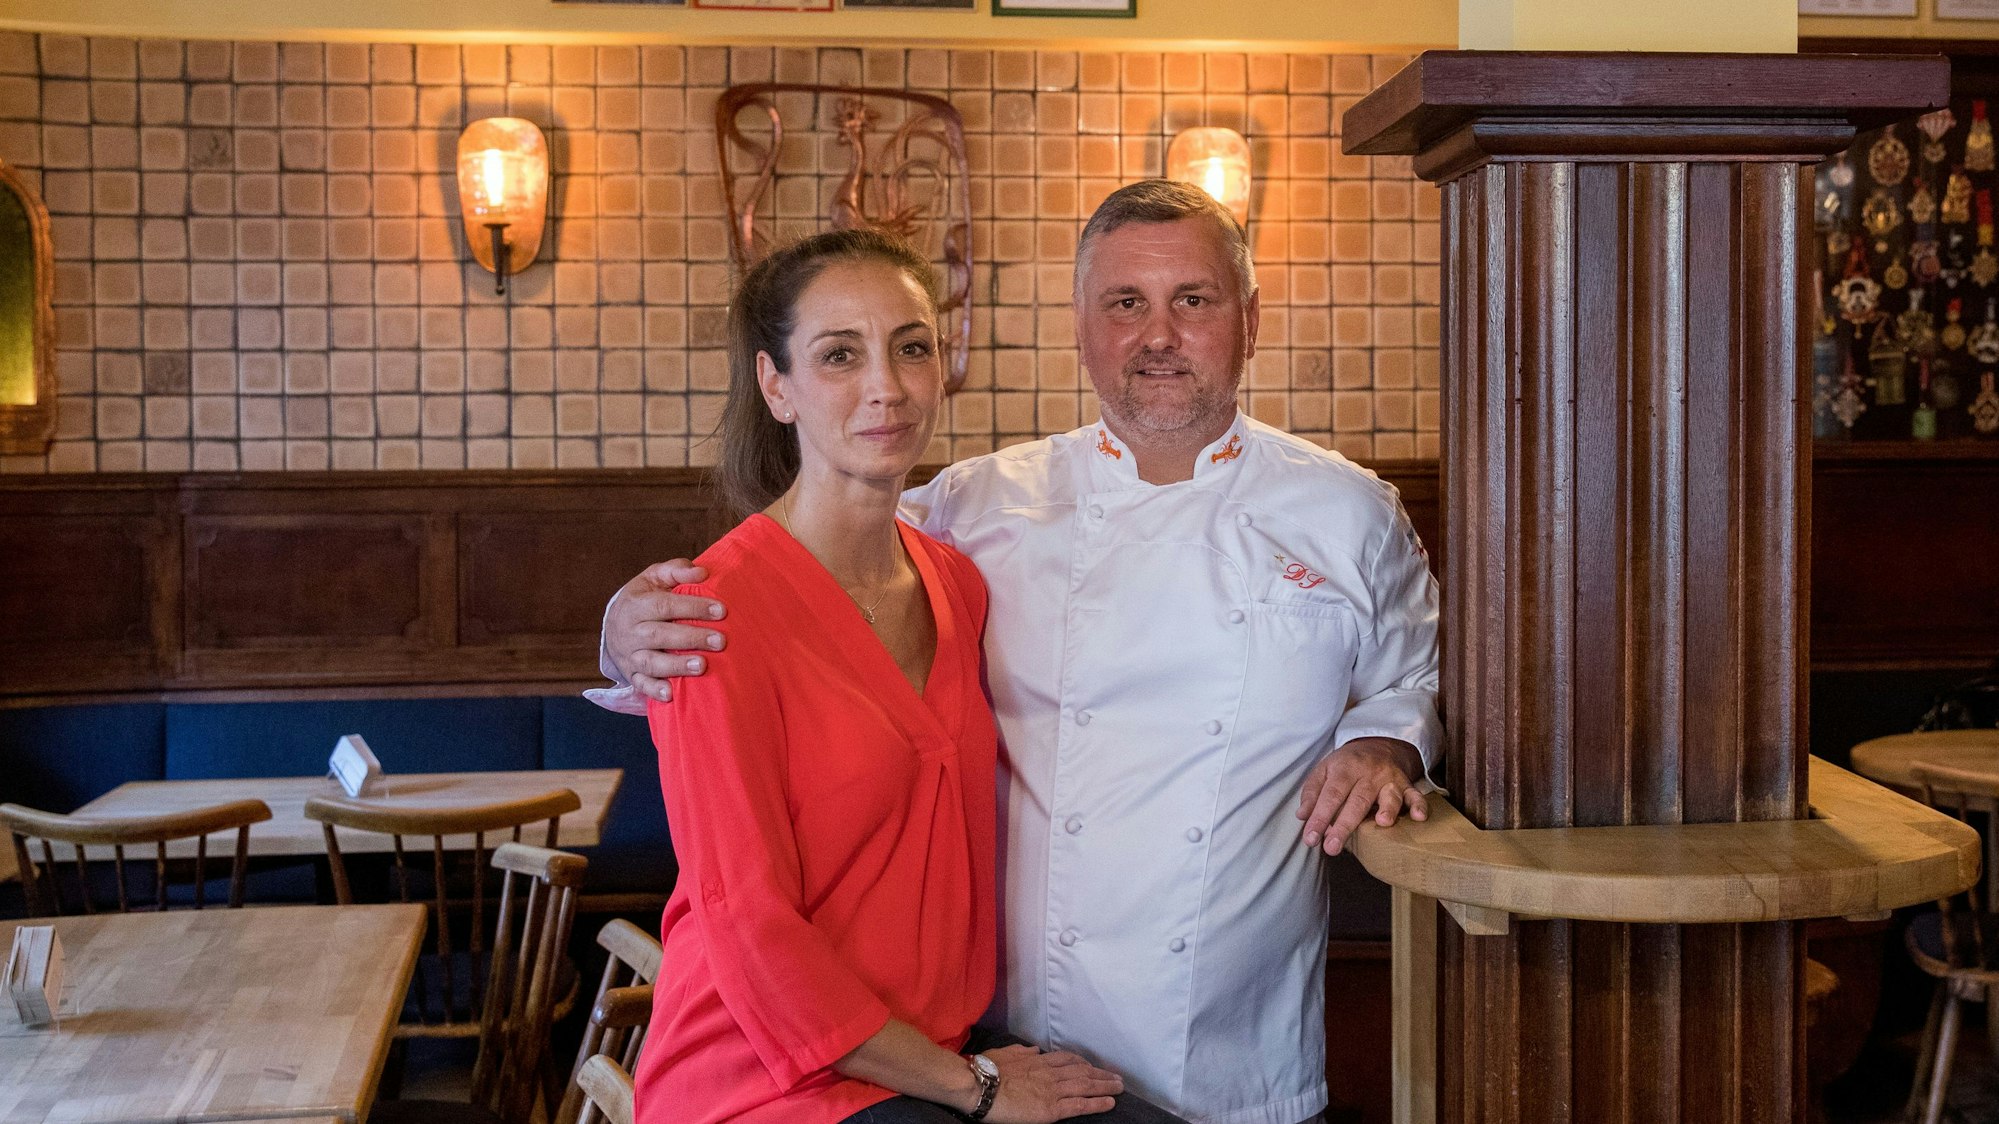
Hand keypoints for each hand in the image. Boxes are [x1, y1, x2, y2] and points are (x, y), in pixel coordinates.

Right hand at [606, 560, 724, 702]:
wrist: (614, 624)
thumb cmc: (644, 597)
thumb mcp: (654, 577)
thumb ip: (677, 570)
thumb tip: (702, 573)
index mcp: (636, 604)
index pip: (665, 605)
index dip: (693, 607)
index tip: (721, 611)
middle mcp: (631, 631)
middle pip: (660, 635)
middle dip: (691, 638)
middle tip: (720, 641)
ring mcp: (630, 655)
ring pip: (651, 663)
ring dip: (676, 666)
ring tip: (701, 666)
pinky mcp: (632, 675)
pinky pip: (642, 685)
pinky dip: (655, 691)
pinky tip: (671, 694)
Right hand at [981, 1044, 1122, 1123]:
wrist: (978, 1084)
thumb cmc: (985, 1069)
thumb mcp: (1004, 1053)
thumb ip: (1021, 1051)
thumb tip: (1033, 1049)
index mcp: (1037, 1060)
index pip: (1067, 1059)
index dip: (1083, 1063)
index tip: (1092, 1066)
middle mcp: (1049, 1073)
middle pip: (1082, 1071)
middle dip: (1101, 1074)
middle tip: (1117, 1077)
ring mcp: (1052, 1090)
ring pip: (1086, 1086)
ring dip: (1105, 1086)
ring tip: (1120, 1087)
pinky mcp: (1051, 1109)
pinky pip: (1079, 1105)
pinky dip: (1097, 1103)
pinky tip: (1110, 1103)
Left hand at [1295, 737, 1426, 856]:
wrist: (1378, 745)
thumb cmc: (1346, 765)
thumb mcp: (1324, 770)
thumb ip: (1312, 792)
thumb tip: (1302, 816)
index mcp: (1344, 769)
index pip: (1330, 795)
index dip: (1319, 817)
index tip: (1310, 839)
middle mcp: (1368, 773)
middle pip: (1357, 800)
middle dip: (1344, 825)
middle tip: (1332, 847)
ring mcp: (1389, 779)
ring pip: (1389, 795)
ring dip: (1388, 808)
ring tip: (1382, 822)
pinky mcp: (1406, 784)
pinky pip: (1415, 795)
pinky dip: (1419, 805)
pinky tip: (1419, 817)